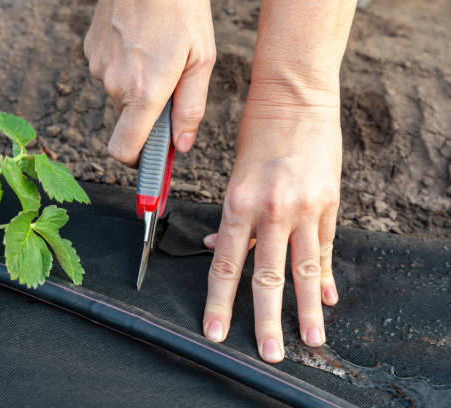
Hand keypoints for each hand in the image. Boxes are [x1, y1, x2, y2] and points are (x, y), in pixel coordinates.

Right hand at [84, 0, 215, 165]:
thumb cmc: (182, 9)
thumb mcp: (201, 60)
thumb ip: (191, 109)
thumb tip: (181, 145)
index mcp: (144, 92)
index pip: (124, 149)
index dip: (136, 161)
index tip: (149, 161)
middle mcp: (114, 84)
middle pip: (127, 120)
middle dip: (147, 113)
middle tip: (169, 84)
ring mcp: (98, 66)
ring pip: (118, 95)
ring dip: (136, 86)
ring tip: (155, 54)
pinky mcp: (91, 50)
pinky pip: (108, 72)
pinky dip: (124, 67)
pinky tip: (139, 42)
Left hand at [202, 80, 341, 362]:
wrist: (294, 98)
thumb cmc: (257, 136)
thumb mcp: (235, 176)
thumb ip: (232, 218)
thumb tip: (219, 248)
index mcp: (239, 203)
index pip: (226, 265)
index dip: (219, 302)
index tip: (216, 331)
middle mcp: (271, 210)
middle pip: (266, 276)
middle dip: (266, 319)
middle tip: (269, 351)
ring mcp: (304, 207)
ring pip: (303, 268)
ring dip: (307, 308)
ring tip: (311, 338)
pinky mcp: (329, 202)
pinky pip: (325, 247)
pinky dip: (325, 274)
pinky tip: (327, 297)